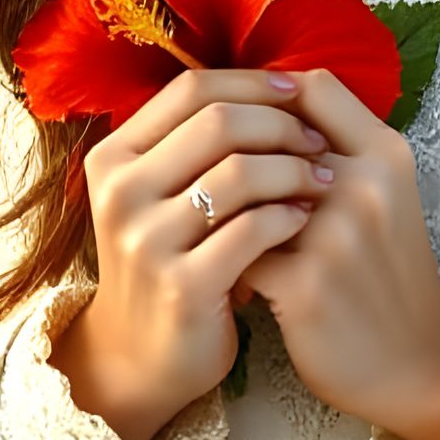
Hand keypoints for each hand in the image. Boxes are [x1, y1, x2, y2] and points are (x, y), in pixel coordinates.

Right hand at [59, 66, 335, 439]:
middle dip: (281, 124)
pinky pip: (251, 230)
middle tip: (319, 141)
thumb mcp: (160, 194)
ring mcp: (146, 240)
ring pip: (237, 172)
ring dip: (294, 169)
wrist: (140, 356)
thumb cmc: (169, 259)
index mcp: (115, 156)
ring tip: (324, 179)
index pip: (191, 90)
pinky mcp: (181, 285)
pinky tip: (305, 218)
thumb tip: (274, 83)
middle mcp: (120, 192)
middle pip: (217, 122)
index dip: (252, 83)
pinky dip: (288, 215)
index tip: (298, 91)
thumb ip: (194, 141)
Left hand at [229, 68, 439, 439]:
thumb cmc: (389, 271)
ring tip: (217, 227)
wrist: (418, 362)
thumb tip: (270, 98)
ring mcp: (334, 234)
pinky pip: (236, 248)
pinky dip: (226, 259)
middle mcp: (364, 184)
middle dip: (235, 153)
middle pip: (268, 133)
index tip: (249, 125)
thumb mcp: (387, 193)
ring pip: (243, 188)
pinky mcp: (305, 284)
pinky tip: (233, 276)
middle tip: (214, 176)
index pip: (311, 86)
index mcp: (386, 153)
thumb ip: (342, 145)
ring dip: (224, 207)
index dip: (269, 99)